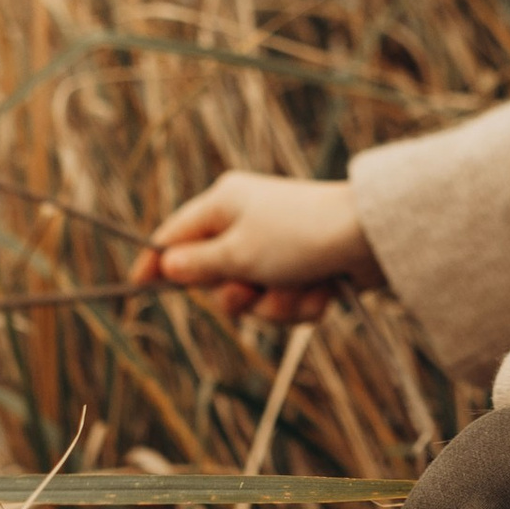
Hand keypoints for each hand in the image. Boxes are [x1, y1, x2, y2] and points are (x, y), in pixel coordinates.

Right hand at [130, 171, 385, 325]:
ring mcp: (279, 246)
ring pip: (254, 298)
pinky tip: (323, 289)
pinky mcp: (306, 268)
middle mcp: (248, 222)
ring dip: (276, 304)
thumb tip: (166, 265)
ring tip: (299, 286)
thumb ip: (198, 265)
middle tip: (252, 286)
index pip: (175, 235)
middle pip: (216, 277)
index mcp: (225, 203)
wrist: (372, 238)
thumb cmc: (299, 236)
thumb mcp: (238, 253)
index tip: (137, 289)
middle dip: (237, 295)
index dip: (156, 263)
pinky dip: (302, 303)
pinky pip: (286, 302)